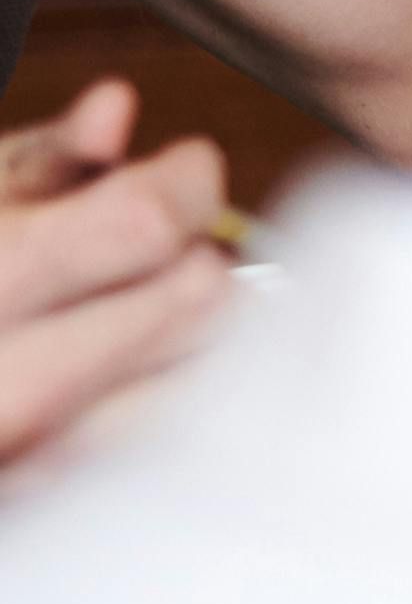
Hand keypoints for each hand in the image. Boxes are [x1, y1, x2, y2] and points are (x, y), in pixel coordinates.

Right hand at [0, 80, 238, 466]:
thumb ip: (46, 155)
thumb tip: (115, 108)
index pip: (146, 222)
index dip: (183, 178)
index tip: (184, 167)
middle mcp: (9, 381)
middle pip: (195, 298)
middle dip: (192, 255)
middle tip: (155, 247)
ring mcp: (34, 448)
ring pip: (199, 371)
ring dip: (190, 333)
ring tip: (127, 311)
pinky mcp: (51, 494)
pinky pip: (166, 439)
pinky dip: (163, 398)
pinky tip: (117, 376)